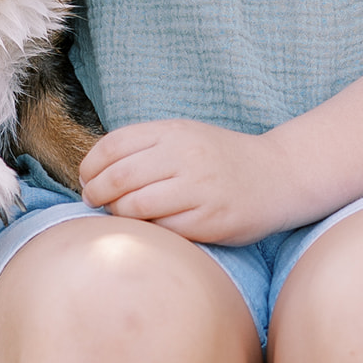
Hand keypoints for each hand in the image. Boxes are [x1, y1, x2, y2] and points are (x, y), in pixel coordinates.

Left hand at [79, 119, 297, 245]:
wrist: (277, 175)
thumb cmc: (220, 158)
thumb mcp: (184, 136)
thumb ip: (145, 146)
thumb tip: (94, 171)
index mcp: (173, 130)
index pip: (113, 145)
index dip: (90, 166)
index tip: (86, 180)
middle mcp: (184, 155)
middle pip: (118, 178)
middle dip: (96, 194)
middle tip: (93, 202)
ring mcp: (198, 188)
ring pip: (135, 207)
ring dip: (118, 216)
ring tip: (119, 216)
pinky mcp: (210, 219)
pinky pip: (163, 230)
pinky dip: (148, 232)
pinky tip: (150, 229)